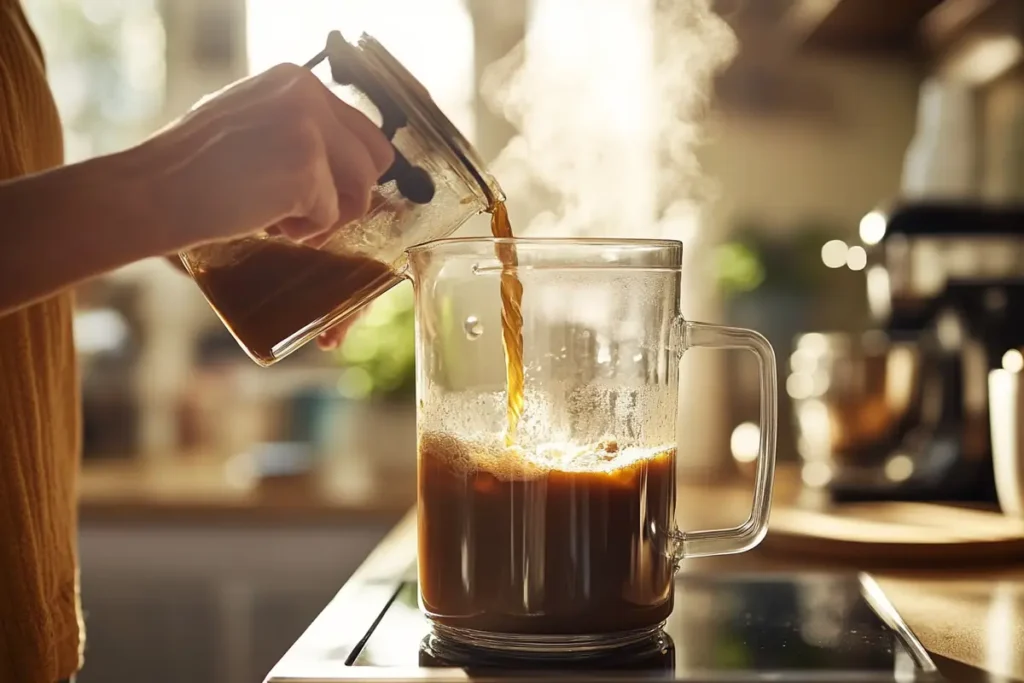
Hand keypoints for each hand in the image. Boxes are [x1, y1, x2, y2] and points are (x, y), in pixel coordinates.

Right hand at [151, 63, 393, 349]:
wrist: (149, 191)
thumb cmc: (191, 169)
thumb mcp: (251, 123)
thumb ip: (298, 129)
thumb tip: (350, 164)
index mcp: (296, 80)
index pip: (362, 130)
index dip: (350, 173)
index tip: (326, 195)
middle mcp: (307, 94)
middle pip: (375, 158)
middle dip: (353, 196)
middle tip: (313, 216)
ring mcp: (308, 129)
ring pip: (361, 189)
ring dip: (329, 216)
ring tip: (285, 222)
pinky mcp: (305, 168)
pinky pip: (330, 215)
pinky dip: (305, 231)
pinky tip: (267, 224)